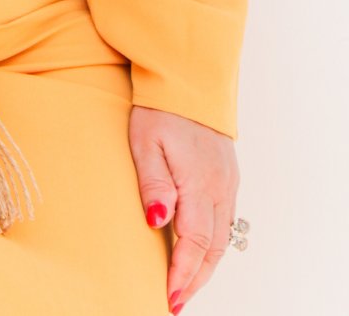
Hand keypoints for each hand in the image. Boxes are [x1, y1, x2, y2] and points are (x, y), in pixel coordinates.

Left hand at [128, 104, 239, 311]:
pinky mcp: (227, 176)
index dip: (182, 274)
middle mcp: (218, 188)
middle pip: (212, 248)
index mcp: (198, 183)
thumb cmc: (159, 109)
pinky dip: (213, 244)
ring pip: (222, 238)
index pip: (194, 242)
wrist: (188, 79)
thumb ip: (152, 182)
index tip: (169, 298)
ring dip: (206, 266)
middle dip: (195, 279)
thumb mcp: (145, 141)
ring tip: (186, 286)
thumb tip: (158, 222)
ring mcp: (226, 183)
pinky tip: (201, 252)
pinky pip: (225, 221)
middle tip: (176, 302)